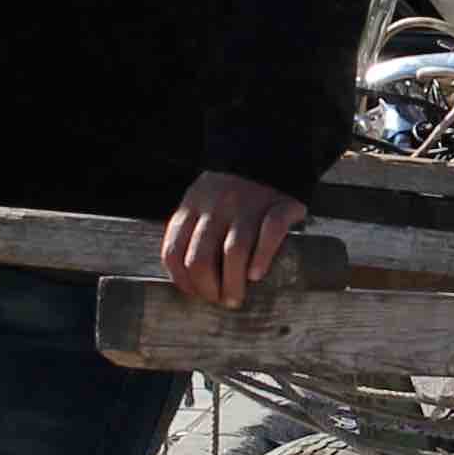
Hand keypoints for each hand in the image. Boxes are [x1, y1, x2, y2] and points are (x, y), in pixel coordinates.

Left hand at [160, 172, 304, 308]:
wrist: (267, 153)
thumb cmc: (232, 194)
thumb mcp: (201, 205)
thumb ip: (193, 234)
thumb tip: (191, 282)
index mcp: (191, 206)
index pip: (174, 253)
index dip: (183, 281)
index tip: (198, 295)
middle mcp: (216, 205)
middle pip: (201, 258)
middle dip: (208, 289)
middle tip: (221, 301)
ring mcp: (248, 203)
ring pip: (234, 251)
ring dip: (232, 282)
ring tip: (236, 298)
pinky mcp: (280, 204)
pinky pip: (270, 233)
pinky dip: (262, 256)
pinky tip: (257, 274)